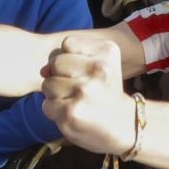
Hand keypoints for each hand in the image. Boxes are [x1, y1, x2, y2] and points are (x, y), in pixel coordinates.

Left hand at [40, 34, 135, 155]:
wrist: (124, 125)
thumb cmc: (105, 91)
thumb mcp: (98, 64)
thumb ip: (68, 59)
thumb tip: (44, 71)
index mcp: (107, 51)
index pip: (68, 43)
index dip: (69, 57)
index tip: (83, 70)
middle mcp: (98, 68)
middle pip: (55, 62)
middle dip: (59, 75)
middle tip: (78, 87)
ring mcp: (84, 90)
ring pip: (48, 84)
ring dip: (56, 95)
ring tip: (75, 101)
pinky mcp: (72, 111)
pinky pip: (47, 104)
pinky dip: (55, 111)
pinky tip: (72, 113)